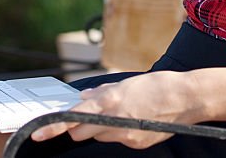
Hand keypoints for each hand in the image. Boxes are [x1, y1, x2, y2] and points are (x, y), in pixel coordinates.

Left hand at [30, 71, 204, 148]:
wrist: (187, 99)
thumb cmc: (157, 85)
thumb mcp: (125, 82)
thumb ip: (102, 92)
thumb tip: (84, 97)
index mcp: (110, 102)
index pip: (74, 118)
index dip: (53, 127)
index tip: (39, 132)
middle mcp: (115, 121)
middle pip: (82, 132)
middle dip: (81, 125)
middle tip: (93, 113)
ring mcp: (126, 136)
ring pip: (101, 135)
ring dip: (102, 126)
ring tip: (122, 111)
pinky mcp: (136, 143)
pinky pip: (118, 138)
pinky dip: (119, 130)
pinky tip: (134, 118)